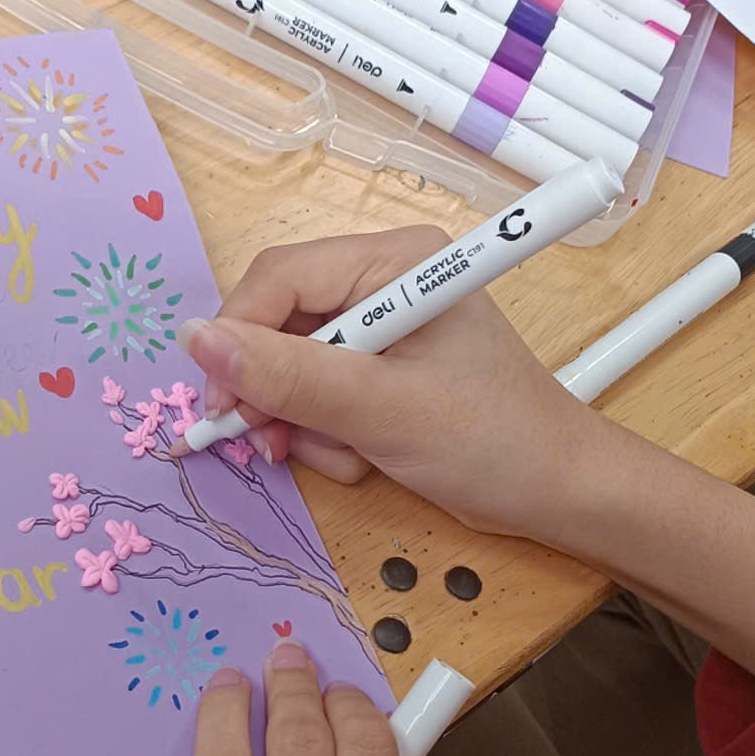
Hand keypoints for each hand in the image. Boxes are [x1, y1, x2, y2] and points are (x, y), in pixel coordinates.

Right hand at [186, 226, 599, 539]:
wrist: (558, 494)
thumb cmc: (493, 442)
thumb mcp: (380, 411)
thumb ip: (288, 376)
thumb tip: (196, 339)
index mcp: (394, 261)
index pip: (278, 279)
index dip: (237, 340)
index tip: (220, 407)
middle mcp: (384, 281)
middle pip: (278, 324)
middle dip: (275, 392)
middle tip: (273, 443)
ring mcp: (383, 328)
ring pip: (292, 368)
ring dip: (305, 423)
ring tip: (349, 456)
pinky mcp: (384, 370)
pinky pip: (320, 394)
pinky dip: (328, 434)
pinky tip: (366, 459)